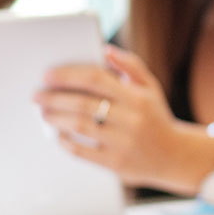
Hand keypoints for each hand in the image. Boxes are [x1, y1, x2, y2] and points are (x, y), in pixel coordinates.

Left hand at [35, 46, 199, 191]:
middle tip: (37, 96)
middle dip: (54, 98)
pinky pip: (82, 151)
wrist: (176, 157)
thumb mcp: (151, 88)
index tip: (48, 76)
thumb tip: (105, 50)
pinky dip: (66, 142)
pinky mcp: (116, 164)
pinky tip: (59, 135)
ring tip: (44, 113)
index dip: (68, 75)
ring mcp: (123, 143)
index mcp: (138, 97)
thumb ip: (131, 66)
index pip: (96, 79)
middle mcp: (131, 119)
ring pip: (79, 126)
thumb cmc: (156, 118)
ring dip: (55, 118)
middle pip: (82, 104)